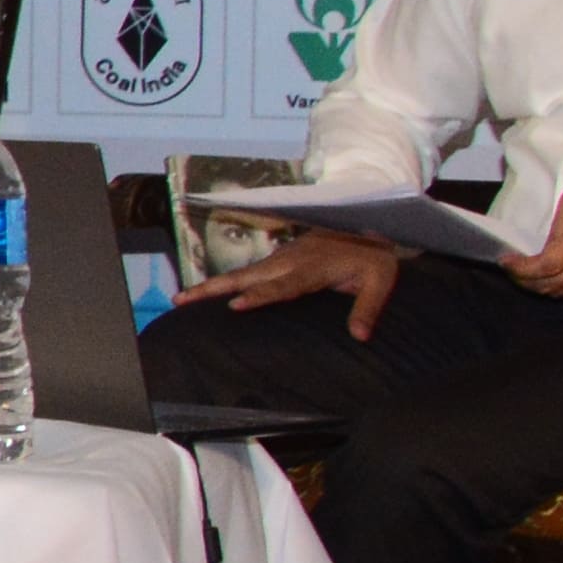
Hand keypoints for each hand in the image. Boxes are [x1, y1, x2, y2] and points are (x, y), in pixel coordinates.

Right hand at [175, 220, 406, 335]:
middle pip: (247, 275)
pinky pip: (249, 272)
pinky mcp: (280, 258)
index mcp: (314, 267)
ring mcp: (282, 257)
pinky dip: (226, 282)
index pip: (283, 285)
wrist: (371, 226)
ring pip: (243, 272)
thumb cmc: (375, 257)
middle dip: (214, 287)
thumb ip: (368, 307)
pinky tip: (211, 292)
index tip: (235, 306)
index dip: (260, 295)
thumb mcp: (381, 281)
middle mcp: (291, 260)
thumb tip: (360, 336)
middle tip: (182, 299)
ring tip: (184, 298)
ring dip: (212, 285)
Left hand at [515, 164, 562, 301]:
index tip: (504, 261)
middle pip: (552, 285)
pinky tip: (554, 280)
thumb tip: (545, 248)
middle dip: (525, 280)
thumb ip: (558, 226)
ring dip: (542, 288)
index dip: (520, 268)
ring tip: (529, 275)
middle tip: (513, 268)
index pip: (546, 266)